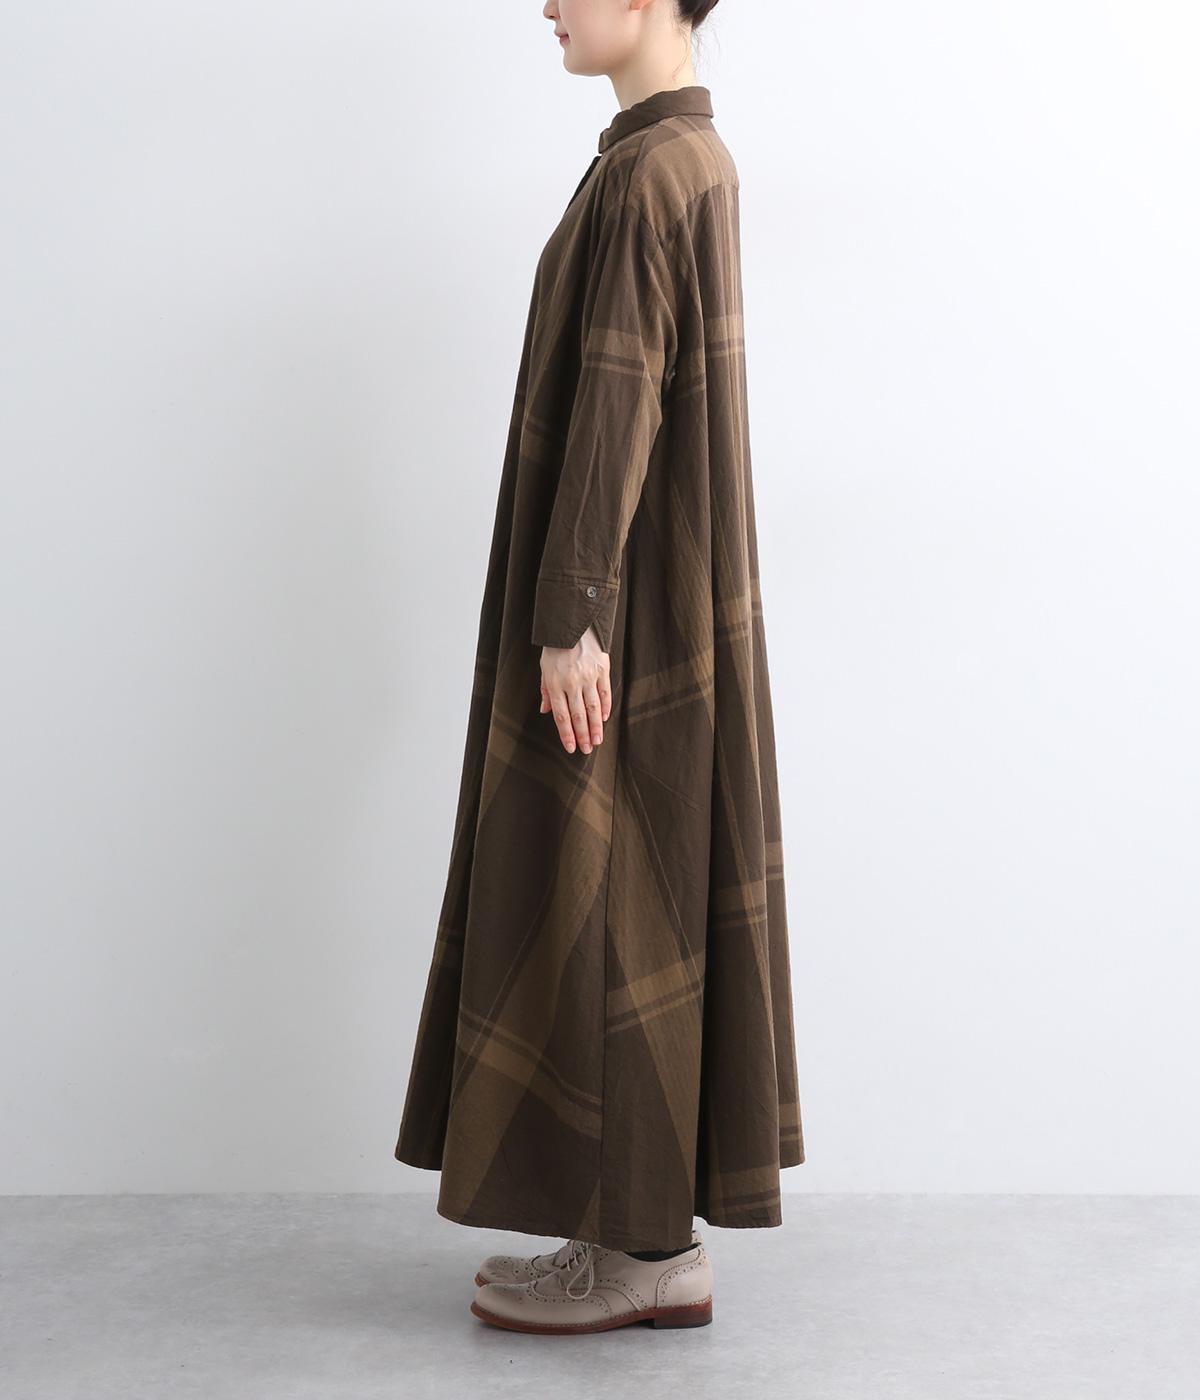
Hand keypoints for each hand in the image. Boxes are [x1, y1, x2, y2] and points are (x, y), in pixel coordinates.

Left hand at [539, 624, 611, 754]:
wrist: (572, 624)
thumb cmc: (555, 647)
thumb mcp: (544, 668)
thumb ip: (545, 691)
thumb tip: (545, 711)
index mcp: (555, 683)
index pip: (561, 715)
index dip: (566, 734)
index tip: (570, 748)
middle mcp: (572, 682)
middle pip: (578, 715)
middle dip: (582, 735)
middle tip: (587, 750)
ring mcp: (588, 676)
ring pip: (593, 707)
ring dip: (596, 727)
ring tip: (597, 741)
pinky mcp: (602, 669)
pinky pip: (604, 693)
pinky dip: (605, 707)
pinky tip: (604, 719)